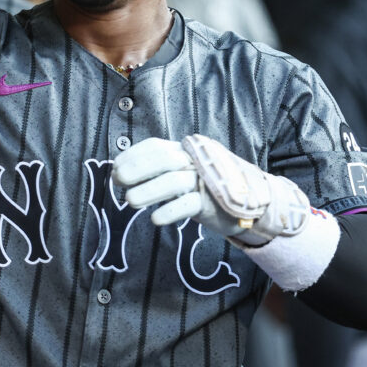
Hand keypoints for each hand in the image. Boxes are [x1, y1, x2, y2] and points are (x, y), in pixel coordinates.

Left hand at [112, 135, 313, 245]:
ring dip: (149, 191)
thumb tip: (119, 173)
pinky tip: (155, 219)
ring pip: (175, 181)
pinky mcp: (214, 204)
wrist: (251, 206)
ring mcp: (207, 181)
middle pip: (164, 160)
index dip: (133, 156)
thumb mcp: (184, 173)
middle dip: (138, 169)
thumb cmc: (207, 188)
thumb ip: (158, 170)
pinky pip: (189, 204)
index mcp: (187, 150)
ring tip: (130, 202)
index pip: (156, 146)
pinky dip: (170, 211)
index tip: (115, 169)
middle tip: (118, 182)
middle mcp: (197, 161)